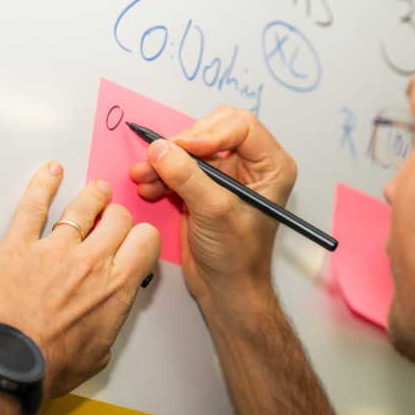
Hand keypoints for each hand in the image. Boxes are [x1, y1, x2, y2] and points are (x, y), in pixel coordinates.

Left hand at [0, 162, 159, 400]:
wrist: (7, 366)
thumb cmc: (49, 365)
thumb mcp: (101, 350)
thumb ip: (112, 317)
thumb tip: (111, 308)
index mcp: (116, 286)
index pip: (145, 239)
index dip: (141, 237)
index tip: (135, 239)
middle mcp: (91, 262)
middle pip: (118, 217)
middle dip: (117, 217)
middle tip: (111, 219)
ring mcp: (54, 249)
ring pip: (83, 206)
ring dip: (93, 195)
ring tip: (95, 191)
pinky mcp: (19, 245)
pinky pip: (34, 204)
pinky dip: (43, 183)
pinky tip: (50, 172)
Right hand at [129, 106, 295, 303]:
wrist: (226, 289)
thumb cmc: (239, 258)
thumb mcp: (215, 212)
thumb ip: (188, 177)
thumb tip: (162, 149)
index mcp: (270, 164)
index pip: (240, 125)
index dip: (209, 132)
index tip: (184, 147)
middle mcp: (250, 164)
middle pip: (211, 129)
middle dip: (182, 145)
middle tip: (160, 158)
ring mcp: (225, 174)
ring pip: (190, 148)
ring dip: (164, 160)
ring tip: (144, 176)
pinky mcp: (203, 186)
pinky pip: (178, 167)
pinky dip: (161, 174)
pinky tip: (149, 187)